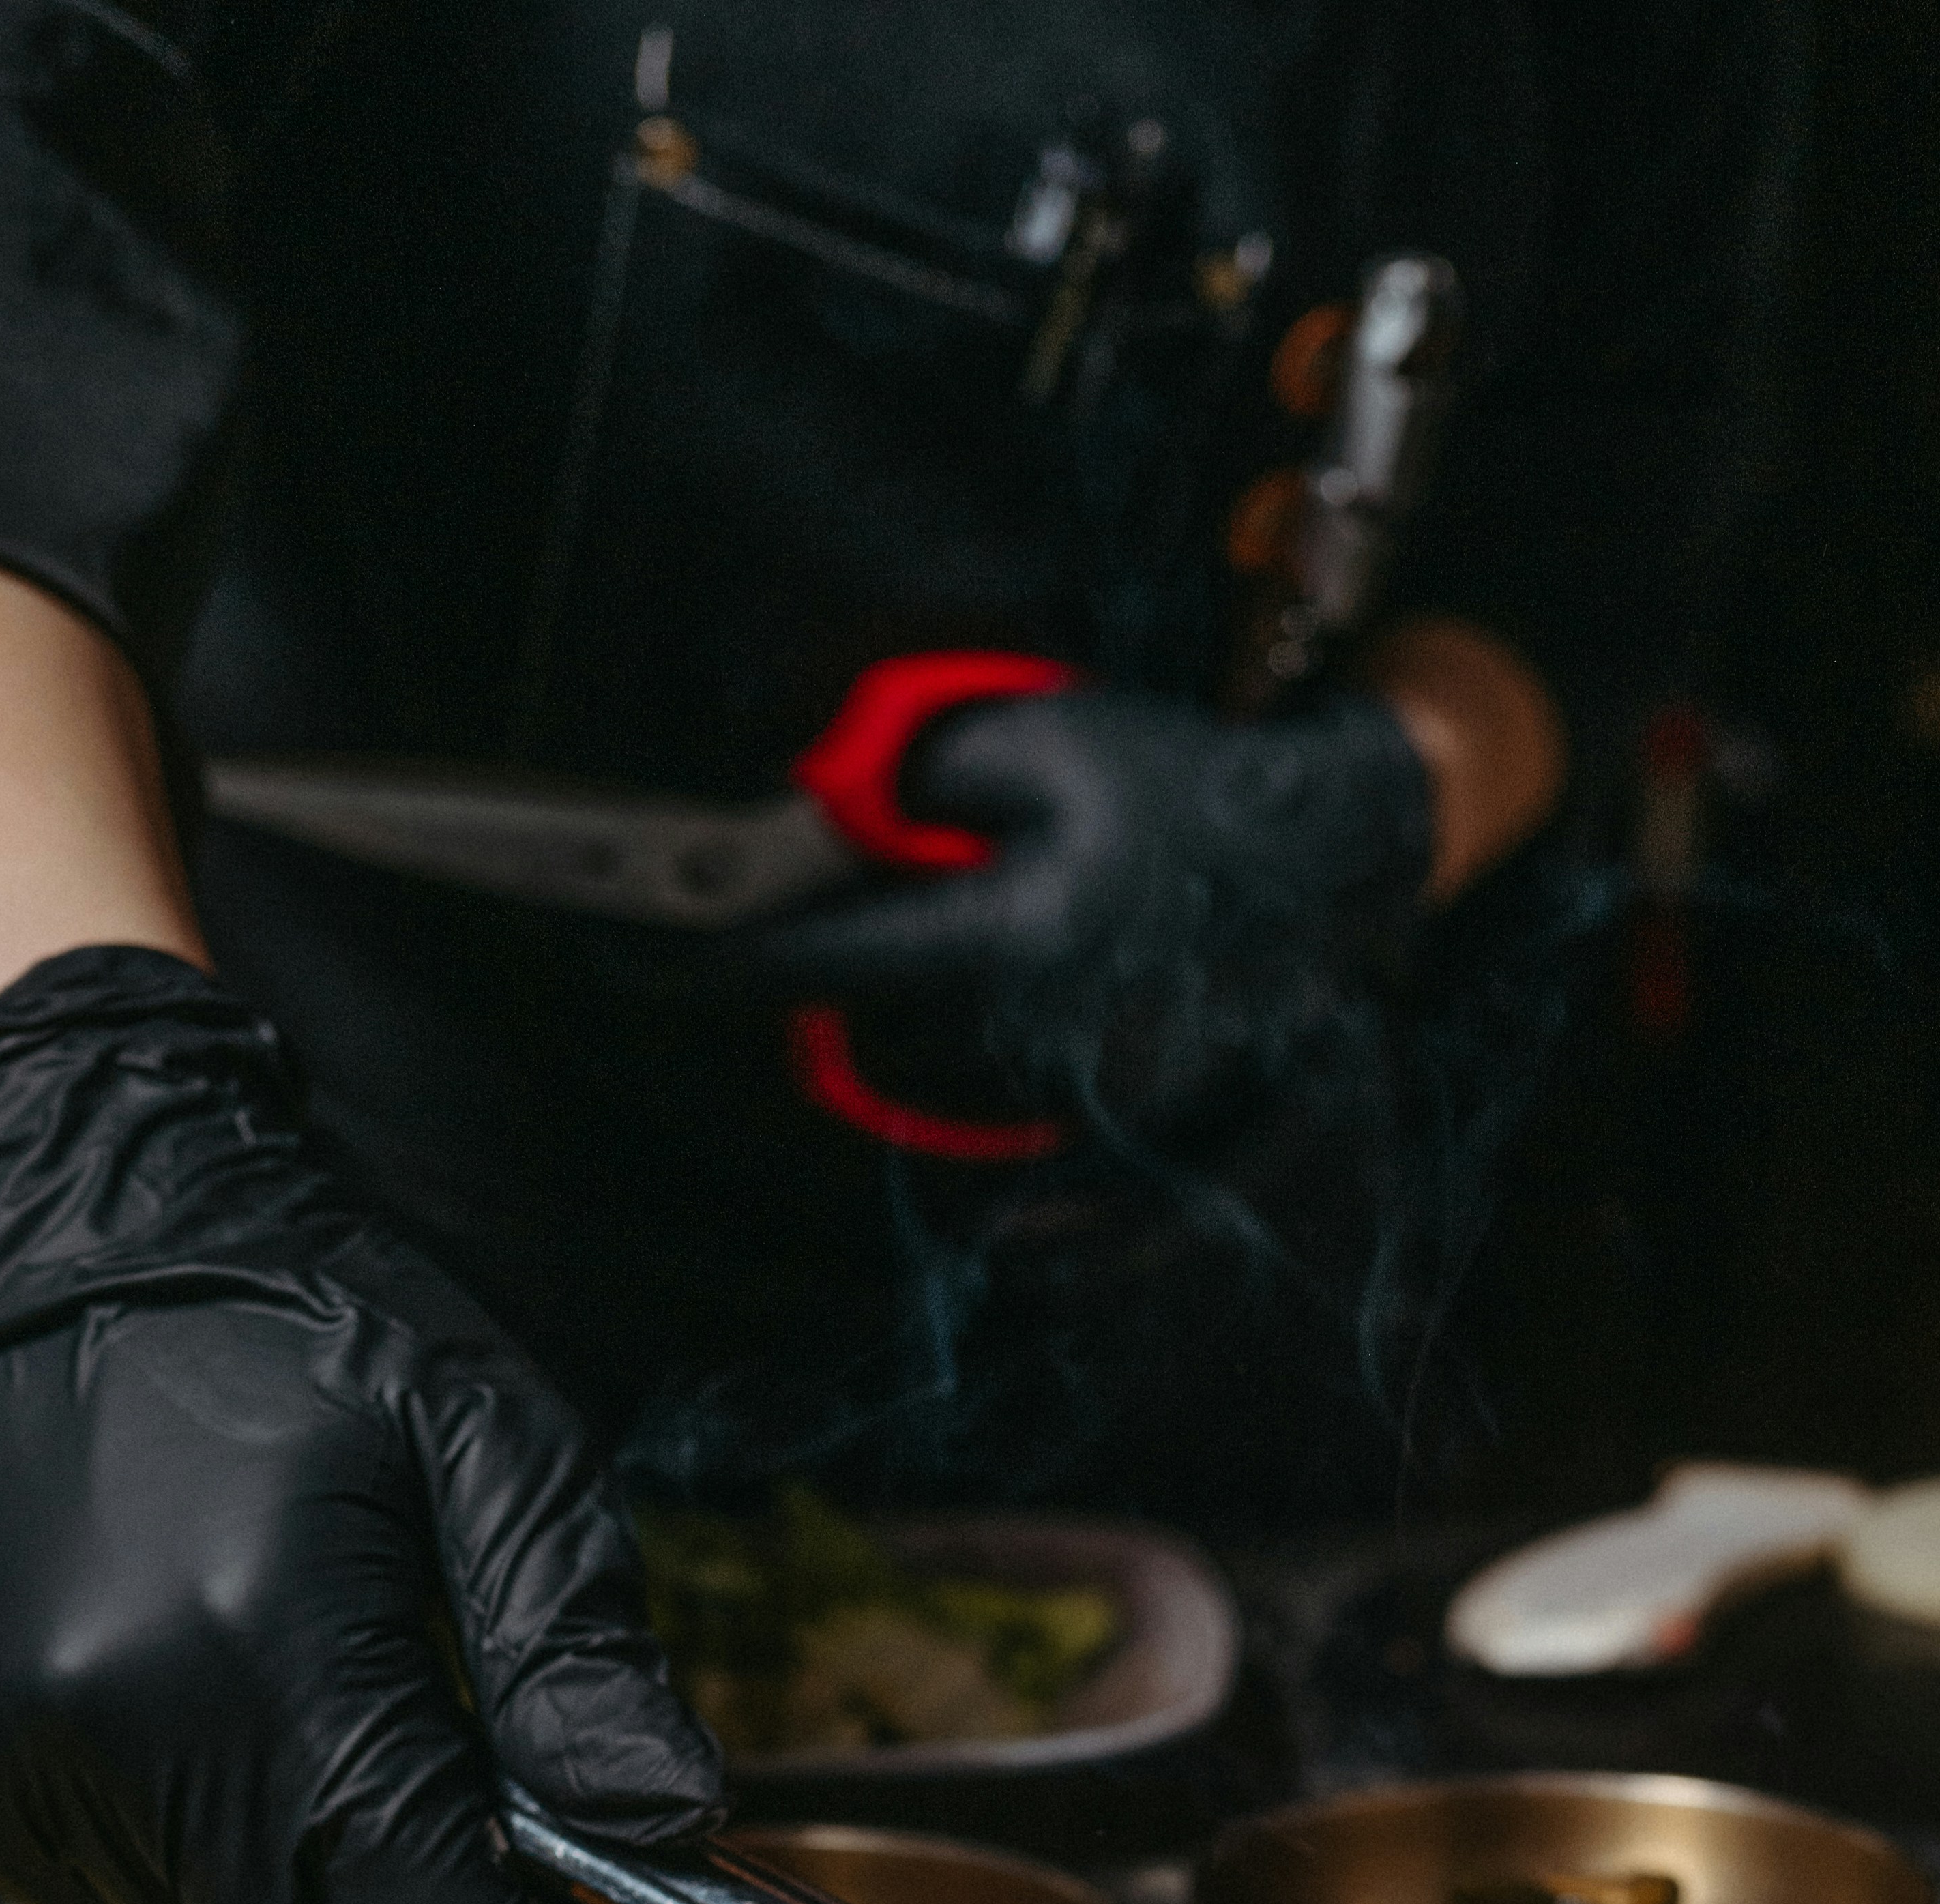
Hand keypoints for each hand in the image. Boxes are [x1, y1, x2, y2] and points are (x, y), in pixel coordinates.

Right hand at [0, 948, 722, 1903]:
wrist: (50, 1247)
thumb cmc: (298, 1332)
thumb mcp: (498, 1448)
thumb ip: (584, 1653)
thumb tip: (680, 1827)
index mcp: (267, 1649)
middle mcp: (116, 1731)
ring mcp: (17, 1769)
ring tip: (379, 1789)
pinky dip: (233, 1890)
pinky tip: (259, 1767)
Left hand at [722, 687, 1437, 1126]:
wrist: (1318, 861)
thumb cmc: (1172, 785)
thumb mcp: (1031, 736)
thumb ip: (905, 773)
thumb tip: (807, 815)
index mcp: (1012, 937)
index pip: (817, 963)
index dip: (708, 959)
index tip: (621, 954)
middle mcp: (1039, 1040)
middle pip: (860, 1046)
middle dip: (830, 986)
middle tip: (829, 918)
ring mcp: (1077, 1101)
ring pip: (917, 1094)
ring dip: (898, 1030)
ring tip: (946, 945)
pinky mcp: (1104, 1129)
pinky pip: (985, 1131)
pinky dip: (958, 1072)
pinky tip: (985, 1011)